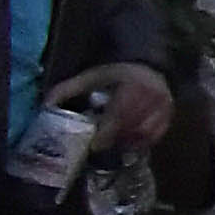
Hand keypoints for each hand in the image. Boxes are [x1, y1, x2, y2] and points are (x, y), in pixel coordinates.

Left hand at [53, 61, 172, 150]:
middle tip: (100, 148)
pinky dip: (141, 142)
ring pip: (145, 134)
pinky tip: (129, 142)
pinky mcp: (170, 115)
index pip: (120, 115)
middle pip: (133, 128)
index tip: (94, 145)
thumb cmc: (117, 73)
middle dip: (115, 140)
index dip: (107, 133)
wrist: (148, 66)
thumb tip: (45, 106)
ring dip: (128, 143)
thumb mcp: (92, 76)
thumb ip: (69, 89)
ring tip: (114, 146)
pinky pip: (155, 136)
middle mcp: (152, 97)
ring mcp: (164, 107)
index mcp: (132, 86)